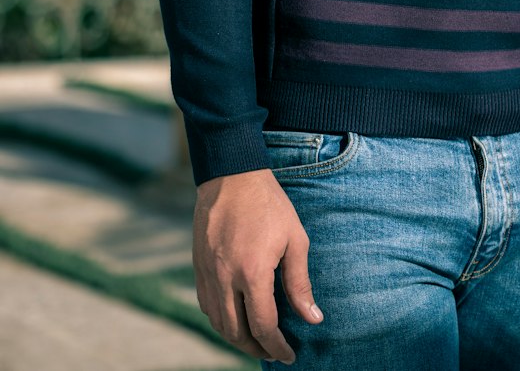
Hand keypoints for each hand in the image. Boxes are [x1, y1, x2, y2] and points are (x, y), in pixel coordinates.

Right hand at [193, 168, 322, 363]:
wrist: (232, 175)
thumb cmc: (269, 204)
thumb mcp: (294, 238)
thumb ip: (300, 282)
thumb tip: (312, 318)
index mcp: (252, 272)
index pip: (263, 325)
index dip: (276, 346)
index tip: (289, 355)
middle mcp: (225, 278)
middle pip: (236, 332)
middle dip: (256, 349)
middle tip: (273, 353)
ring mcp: (207, 274)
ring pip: (218, 323)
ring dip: (237, 338)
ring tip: (257, 341)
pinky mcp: (197, 267)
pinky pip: (206, 305)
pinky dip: (221, 320)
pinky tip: (235, 318)